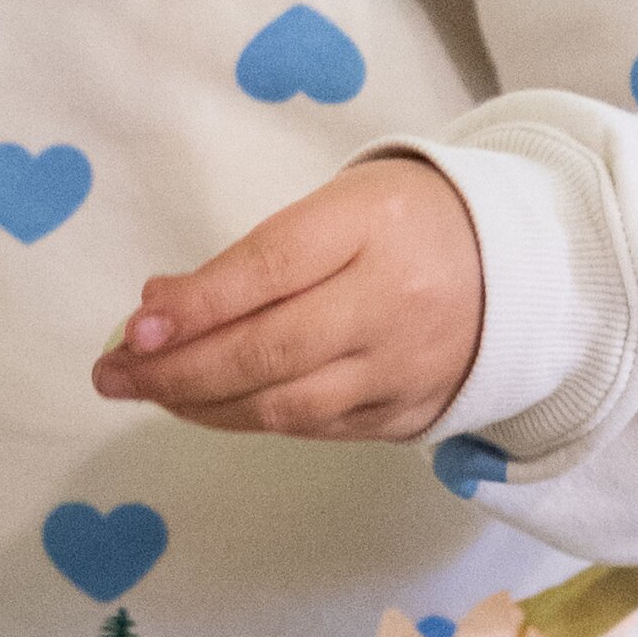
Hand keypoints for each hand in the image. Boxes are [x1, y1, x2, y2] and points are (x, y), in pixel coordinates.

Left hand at [88, 155, 486, 443]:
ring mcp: (406, 368)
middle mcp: (394, 303)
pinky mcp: (412, 414)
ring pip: (288, 406)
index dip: (197, 306)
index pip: (270, 269)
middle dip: (177, 371)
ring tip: (147, 392)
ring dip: (203, 406)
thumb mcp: (336, 207)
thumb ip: (250, 256)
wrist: (526, 266)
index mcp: (373, 226)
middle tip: (111, 375)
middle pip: (270, 351)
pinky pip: (317, 429)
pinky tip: (210, 406)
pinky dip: (254, 420)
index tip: (131, 329)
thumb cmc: (406, 222)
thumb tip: (156, 309)